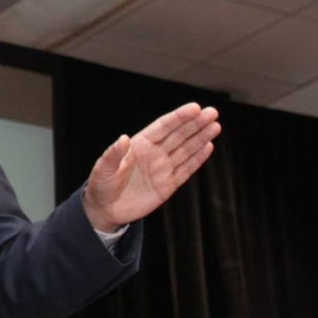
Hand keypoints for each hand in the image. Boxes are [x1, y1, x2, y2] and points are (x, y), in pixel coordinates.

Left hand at [83, 102, 220, 231]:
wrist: (105, 209)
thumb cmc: (101, 185)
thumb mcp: (103, 169)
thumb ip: (113, 154)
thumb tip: (123, 139)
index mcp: (139, 145)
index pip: (163, 127)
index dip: (179, 117)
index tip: (195, 108)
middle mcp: (154, 153)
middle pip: (179, 135)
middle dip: (196, 124)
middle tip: (212, 112)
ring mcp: (162, 168)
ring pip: (186, 150)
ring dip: (201, 138)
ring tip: (215, 126)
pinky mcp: (168, 185)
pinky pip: (186, 169)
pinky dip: (197, 159)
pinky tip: (208, 147)